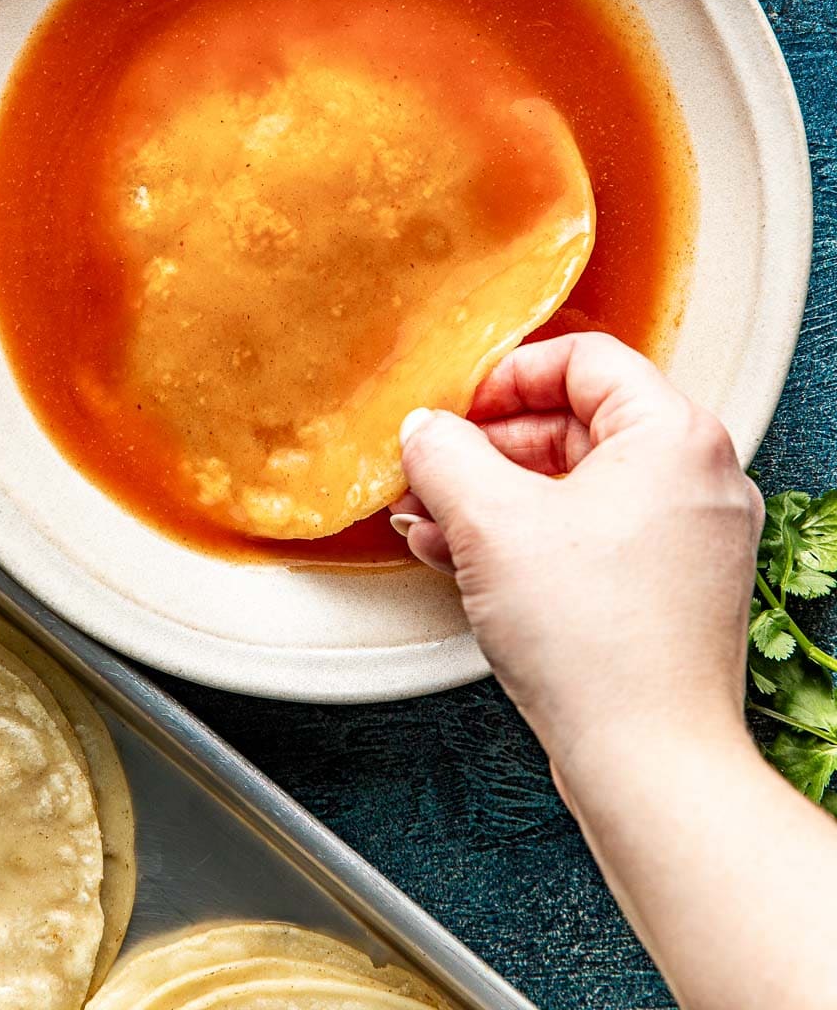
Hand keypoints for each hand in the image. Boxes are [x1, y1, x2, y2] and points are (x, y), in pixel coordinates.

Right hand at [391, 332, 762, 787]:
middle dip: (488, 449)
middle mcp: (698, 477)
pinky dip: (529, 538)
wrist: (649, 763)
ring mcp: (691, 535)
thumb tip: (424, 431)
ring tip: (431, 520)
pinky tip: (462, 559)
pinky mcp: (672, 588)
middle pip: (576, 423)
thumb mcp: (490, 524)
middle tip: (432, 470)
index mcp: (674, 435)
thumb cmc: (596, 643)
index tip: (458, 409)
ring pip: (577, 486)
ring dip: (496, 498)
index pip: (584, 359)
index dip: (505, 378)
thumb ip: (445, 455)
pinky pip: (591, 535)